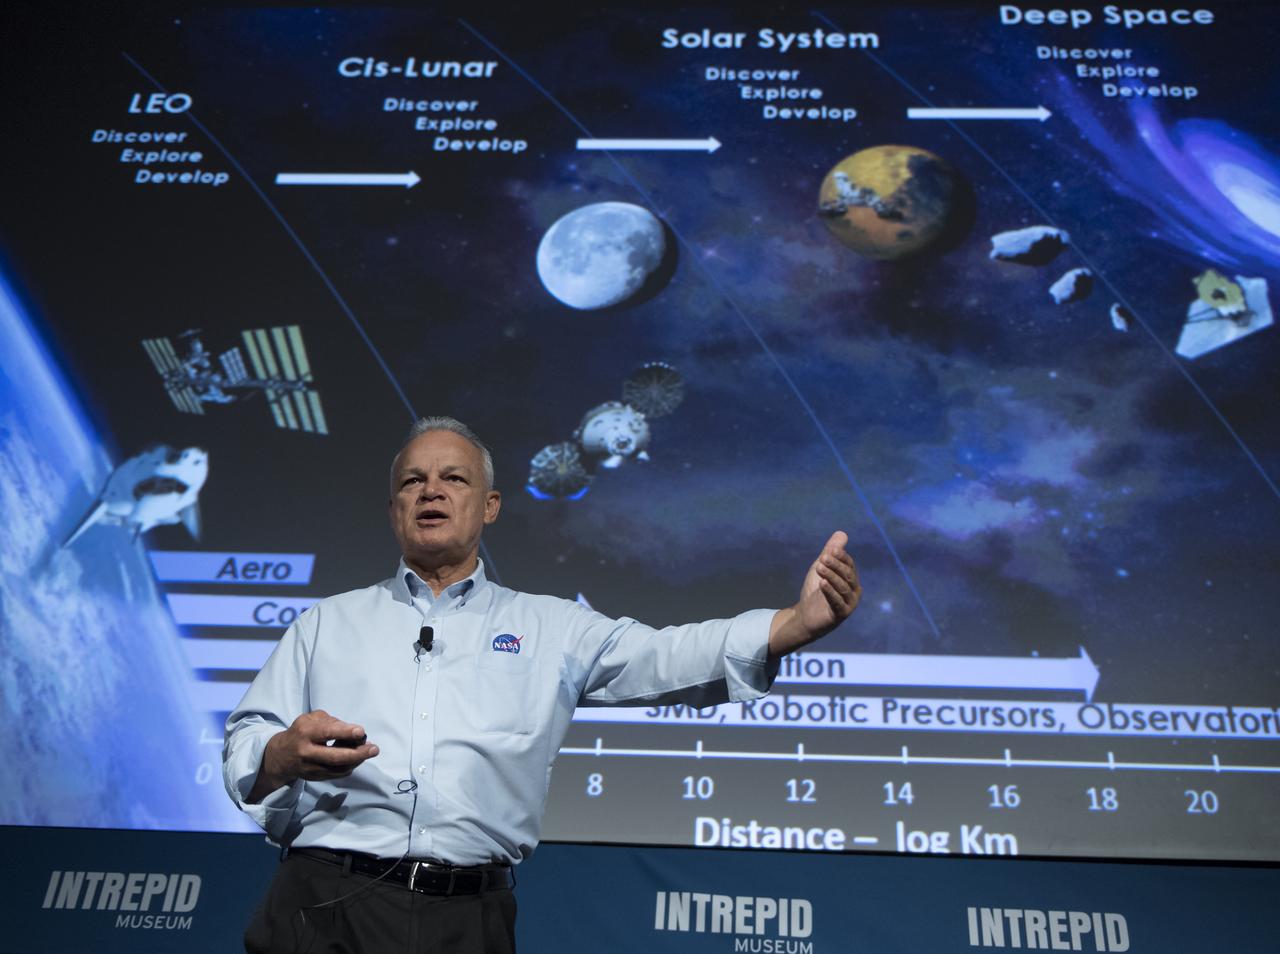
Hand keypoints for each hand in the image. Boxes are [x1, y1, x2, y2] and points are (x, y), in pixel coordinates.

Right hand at [247, 709, 378, 802]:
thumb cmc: (302, 731)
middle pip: (334, 757)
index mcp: (305, 733)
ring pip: (338, 768)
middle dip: (357, 754)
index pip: (326, 733)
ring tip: (368, 751)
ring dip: (357, 760)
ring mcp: (311, 768)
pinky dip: (350, 766)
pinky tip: (357, 757)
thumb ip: (330, 721)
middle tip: (374, 749)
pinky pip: (337, 774)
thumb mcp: (310, 719)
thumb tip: (351, 730)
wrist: (282, 756)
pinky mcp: (315, 778)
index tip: (361, 732)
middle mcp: (307, 752)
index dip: (344, 732)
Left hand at [768, 531, 860, 657]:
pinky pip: (837, 602)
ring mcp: (849, 604)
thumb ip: (830, 552)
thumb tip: (841, 533)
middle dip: (835, 565)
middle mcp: (854, 591)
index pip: (849, 564)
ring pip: (843, 587)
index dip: (841, 556)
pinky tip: (822, 583)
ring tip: (819, 567)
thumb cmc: (816, 591)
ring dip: (831, 576)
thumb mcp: (821, 568)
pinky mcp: (841, 615)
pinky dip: (830, 592)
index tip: (830, 550)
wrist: (806, 615)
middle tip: (823, 558)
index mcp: (851, 579)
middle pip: (847, 575)